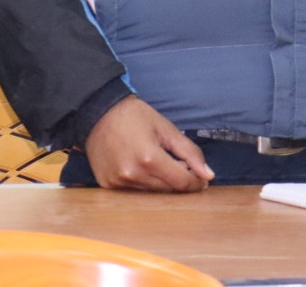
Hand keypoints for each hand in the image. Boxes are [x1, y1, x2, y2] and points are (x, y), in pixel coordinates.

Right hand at [84, 95, 213, 191]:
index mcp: (149, 158)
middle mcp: (132, 174)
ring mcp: (118, 181)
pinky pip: (134, 191)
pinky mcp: (108, 185)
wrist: (96, 111)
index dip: (196, 182)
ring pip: (152, 193)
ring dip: (160, 182)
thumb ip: (190, 152)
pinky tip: (138, 165)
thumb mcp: (166, 128)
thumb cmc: (133, 116)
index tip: (201, 178)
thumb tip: (208, 175)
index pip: (182, 183)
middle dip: (178, 180)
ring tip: (155, 161)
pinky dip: (142, 182)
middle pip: (168, 190)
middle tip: (177, 164)